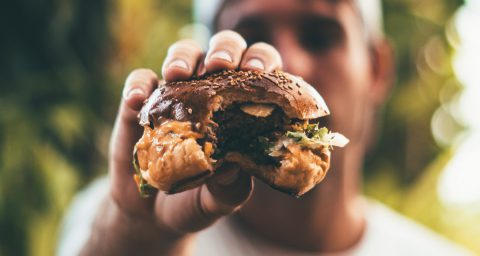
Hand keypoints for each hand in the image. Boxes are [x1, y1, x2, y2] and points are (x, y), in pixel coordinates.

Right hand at [84, 30, 282, 254]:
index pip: (260, 71)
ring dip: (183, 57)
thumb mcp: (220, 200)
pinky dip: (138, 85)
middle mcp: (212, 92)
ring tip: (178, 74)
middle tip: (219, 65)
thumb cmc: (199, 200)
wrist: (153, 215)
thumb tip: (233, 166)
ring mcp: (177, 94)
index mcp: (243, 107)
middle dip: (224, 49)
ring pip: (183, 54)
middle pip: (223, 50)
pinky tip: (137, 100)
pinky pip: (140, 82)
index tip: (255, 70)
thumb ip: (230, 187)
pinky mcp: (143, 103)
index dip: (262, 61)